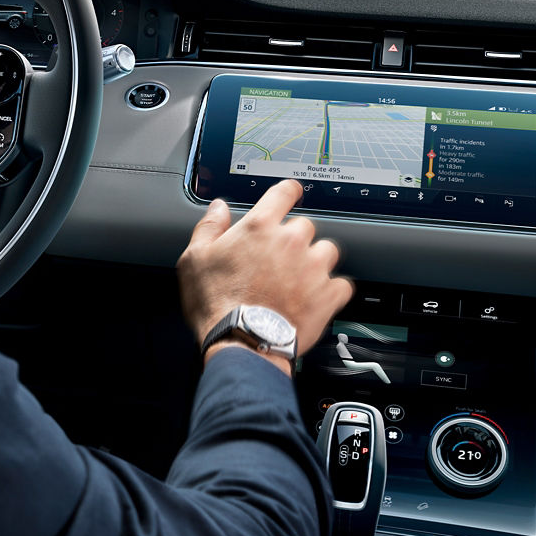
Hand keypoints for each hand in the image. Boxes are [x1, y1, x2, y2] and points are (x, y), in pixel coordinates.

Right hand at [177, 180, 353, 366]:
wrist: (241, 342)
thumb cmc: (216, 303)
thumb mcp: (195, 259)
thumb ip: (209, 226)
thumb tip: (218, 208)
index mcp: (260, 226)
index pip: (284, 192)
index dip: (288, 192)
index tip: (289, 196)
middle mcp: (291, 241)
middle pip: (305, 226)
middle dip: (294, 240)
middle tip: (278, 261)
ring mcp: (313, 267)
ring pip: (326, 252)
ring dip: (315, 262)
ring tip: (297, 282)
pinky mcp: (329, 294)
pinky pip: (341, 285)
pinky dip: (331, 291)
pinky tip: (314, 299)